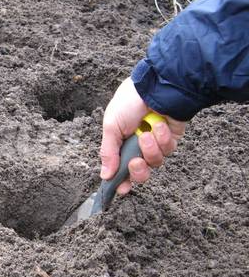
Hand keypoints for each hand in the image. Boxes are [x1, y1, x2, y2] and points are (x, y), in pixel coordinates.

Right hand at [100, 77, 185, 193]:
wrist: (156, 87)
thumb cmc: (129, 102)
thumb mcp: (111, 126)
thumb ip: (108, 153)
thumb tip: (105, 176)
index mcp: (120, 142)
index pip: (120, 168)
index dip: (121, 180)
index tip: (121, 189)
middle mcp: (137, 145)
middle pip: (139, 172)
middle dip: (138, 170)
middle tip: (136, 161)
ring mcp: (155, 143)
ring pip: (155, 162)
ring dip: (151, 149)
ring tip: (148, 133)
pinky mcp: (171, 138)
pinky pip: (168, 149)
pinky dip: (163, 138)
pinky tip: (160, 125)